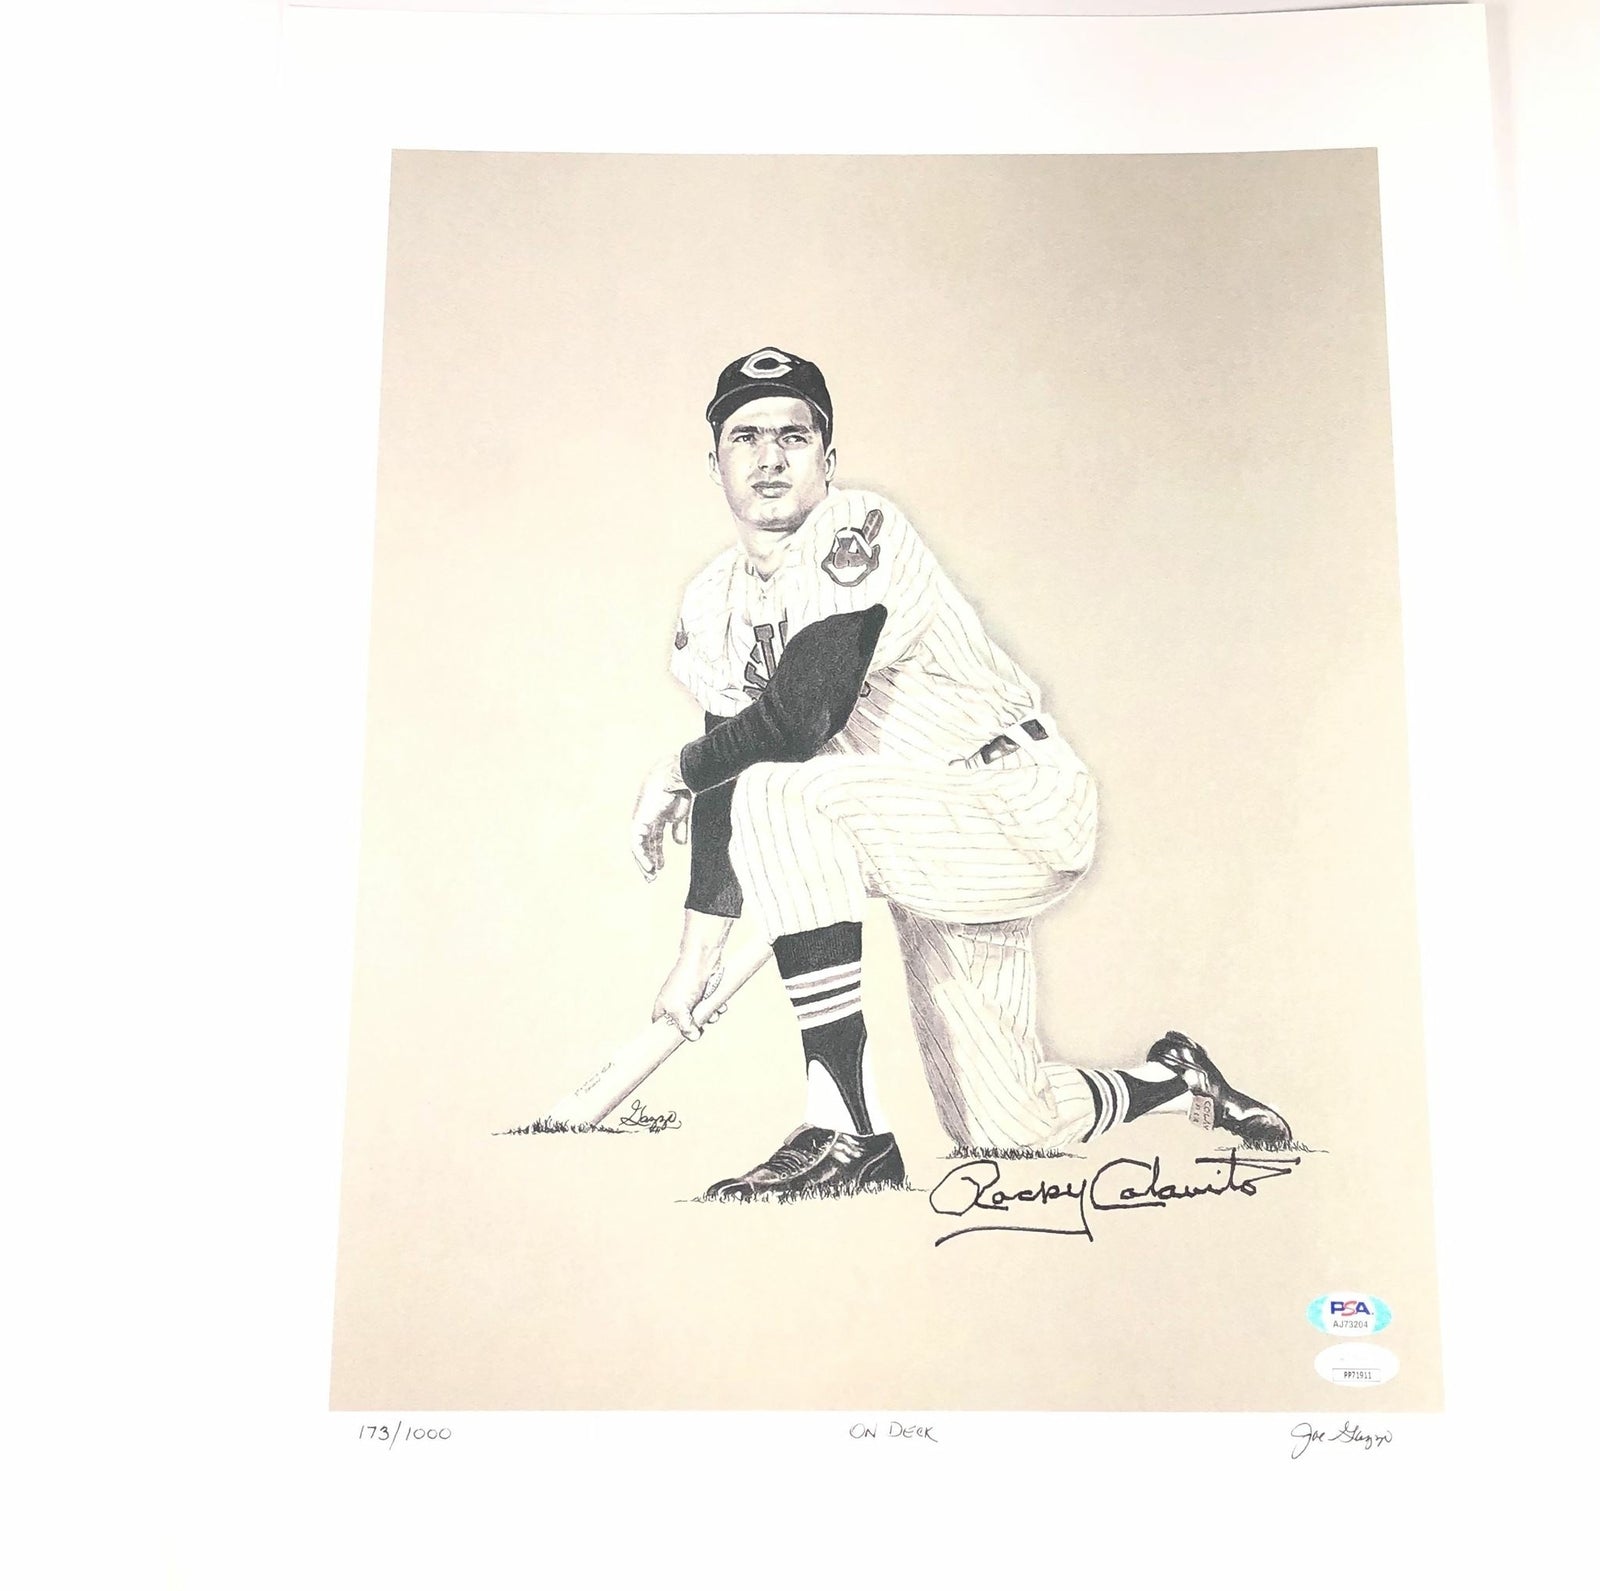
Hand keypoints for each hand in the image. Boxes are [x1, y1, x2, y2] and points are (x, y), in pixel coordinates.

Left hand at [630, 755, 689, 880]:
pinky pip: (637, 844)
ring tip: (651, 876)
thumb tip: (679, 844)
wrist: (675, 779)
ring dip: (644, 862)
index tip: (660, 868)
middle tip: (652, 878)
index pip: (652, 840)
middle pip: (644, 845)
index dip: (656, 854)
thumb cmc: (680, 792)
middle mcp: (645, 820)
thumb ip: (679, 828)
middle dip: (648, 861)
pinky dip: (643, 856)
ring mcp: (640, 820)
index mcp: (655, 817)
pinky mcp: (638, 822)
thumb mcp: (680, 815)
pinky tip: (650, 866)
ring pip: (638, 847)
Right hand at [652, 954, 729, 1042]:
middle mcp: (676, 1003)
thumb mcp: (679, 1009)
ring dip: (709, 1018)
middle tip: (701, 1026)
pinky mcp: (704, 994)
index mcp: (664, 1007)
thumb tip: (693, 1037)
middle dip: (695, 1026)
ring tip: (712, 1012)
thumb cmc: (686, 981)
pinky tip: (719, 1005)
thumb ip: (684, 1027)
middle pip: (685, 1025)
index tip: (679, 1040)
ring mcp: (690, 999)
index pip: (661, 1027)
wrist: (703, 960)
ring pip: (700, 1018)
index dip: (669, 1035)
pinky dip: (716, 1008)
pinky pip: (711, 1008)